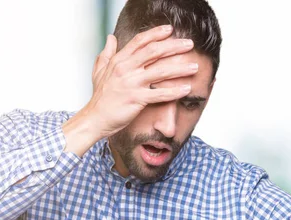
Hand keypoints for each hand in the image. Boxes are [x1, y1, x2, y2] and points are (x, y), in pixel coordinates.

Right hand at [63, 25, 197, 152]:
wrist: (95, 118)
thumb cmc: (100, 97)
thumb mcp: (100, 71)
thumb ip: (106, 53)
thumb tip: (111, 38)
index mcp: (119, 60)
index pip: (140, 41)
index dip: (156, 34)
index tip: (170, 30)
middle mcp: (125, 69)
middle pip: (154, 51)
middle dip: (174, 46)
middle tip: (190, 44)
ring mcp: (131, 83)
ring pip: (160, 71)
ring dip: (180, 68)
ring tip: (195, 67)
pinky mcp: (136, 99)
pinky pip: (159, 94)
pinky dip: (174, 91)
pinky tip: (187, 89)